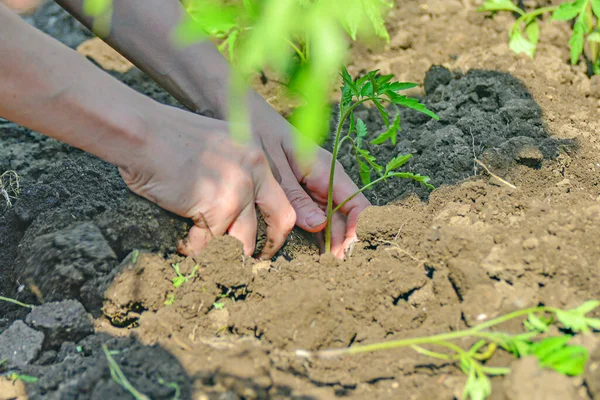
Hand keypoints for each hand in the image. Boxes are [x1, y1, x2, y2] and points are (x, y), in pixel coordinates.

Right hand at [119, 102, 295, 257]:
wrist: (143, 133)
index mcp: (256, 155)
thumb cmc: (168, 135)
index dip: (277, 220)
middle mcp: (255, 172)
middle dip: (272, 245)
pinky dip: (194, 248)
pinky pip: (209, 243)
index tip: (268, 235)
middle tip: (257, 258)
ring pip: (243, 240)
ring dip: (226, 253)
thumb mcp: (219, 141)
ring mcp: (238, 191)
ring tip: (210, 255)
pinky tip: (183, 244)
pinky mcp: (215, 209)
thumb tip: (237, 198)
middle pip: (281, 219)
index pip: (281, 194)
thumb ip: (236, 166)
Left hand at [250, 98, 370, 257]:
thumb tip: (318, 225)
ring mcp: (312, 187)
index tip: (350, 252)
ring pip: (331, 221)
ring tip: (328, 269)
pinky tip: (313, 254)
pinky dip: (316, 235)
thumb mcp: (274, 165)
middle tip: (338, 271)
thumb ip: (294, 195)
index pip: (356, 203)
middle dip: (346, 243)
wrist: (240, 113)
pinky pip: (314, 217)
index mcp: (325, 169)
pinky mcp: (300, 194)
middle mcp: (324, 179)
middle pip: (346, 217)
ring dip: (332, 243)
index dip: (359, 229)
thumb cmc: (258, 132)